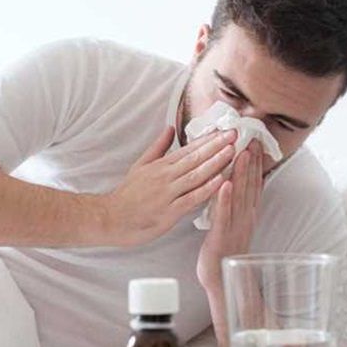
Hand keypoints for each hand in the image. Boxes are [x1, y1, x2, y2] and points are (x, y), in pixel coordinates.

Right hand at [96, 126, 235, 246]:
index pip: (189, 148)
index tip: (225, 131)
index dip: (209, 139)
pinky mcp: (168, 212)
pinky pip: (191, 198)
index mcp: (161, 165)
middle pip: (195, 158)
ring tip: (232, 152)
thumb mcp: (140, 165)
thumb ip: (158, 147)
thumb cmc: (128, 195)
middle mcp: (165, 176)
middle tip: (235, 135)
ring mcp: (167, 193)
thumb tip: (169, 127)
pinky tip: (221, 181)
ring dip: (215, 162)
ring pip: (196, 175)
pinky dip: (206, 189)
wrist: (110, 219)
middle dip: (217, 146)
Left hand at [197, 140, 263, 293]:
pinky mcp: (223, 236)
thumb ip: (235, 205)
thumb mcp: (233, 224)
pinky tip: (226, 183)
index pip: (253, 183)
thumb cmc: (223, 251)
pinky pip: (224, 214)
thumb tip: (233, 185)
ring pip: (239, 196)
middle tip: (252, 138)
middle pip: (249, 185)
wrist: (221, 280)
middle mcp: (245, 217)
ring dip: (241, 174)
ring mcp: (235, 226)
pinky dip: (225, 198)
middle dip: (251, 161)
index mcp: (246, 214)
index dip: (255, 163)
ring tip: (242, 153)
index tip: (255, 142)